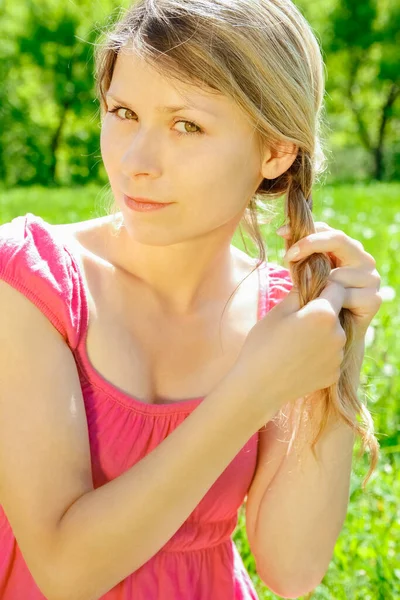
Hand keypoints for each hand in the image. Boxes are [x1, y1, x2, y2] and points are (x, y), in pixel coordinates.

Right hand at [227, 279, 347, 425]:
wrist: (257, 387)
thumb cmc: (262, 344)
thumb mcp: (278, 311)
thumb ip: (301, 291)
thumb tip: (313, 275)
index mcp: (324, 314)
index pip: (336, 287)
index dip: (321, 287)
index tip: (305, 296)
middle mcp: (338, 334)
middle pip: (336, 312)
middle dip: (321, 312)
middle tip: (294, 323)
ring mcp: (337, 356)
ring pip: (334, 334)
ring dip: (321, 333)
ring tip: (294, 344)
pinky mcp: (334, 373)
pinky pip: (330, 355)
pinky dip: (319, 354)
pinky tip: (298, 360)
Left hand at [277, 221, 382, 341]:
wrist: (327, 336)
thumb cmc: (313, 301)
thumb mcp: (303, 273)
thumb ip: (297, 253)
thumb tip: (284, 231)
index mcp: (348, 249)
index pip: (328, 229)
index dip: (305, 230)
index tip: (281, 233)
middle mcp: (364, 260)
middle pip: (338, 240)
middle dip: (310, 244)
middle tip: (289, 255)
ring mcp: (371, 279)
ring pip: (337, 271)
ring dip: (317, 284)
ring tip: (307, 297)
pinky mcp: (374, 299)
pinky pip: (344, 295)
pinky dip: (330, 302)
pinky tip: (324, 310)